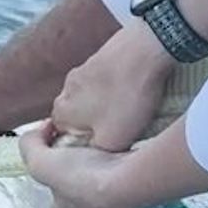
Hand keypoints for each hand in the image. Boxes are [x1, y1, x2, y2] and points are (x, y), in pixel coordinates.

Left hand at [19, 124, 139, 207]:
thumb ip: (29, 149)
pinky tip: (117, 152)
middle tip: (81, 145)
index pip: (56, 192)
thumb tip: (34, 136)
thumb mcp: (41, 162)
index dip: (54, 168)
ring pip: (102, 181)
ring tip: (99, 145)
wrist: (130, 179)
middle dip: (78, 165)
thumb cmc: (83, 177)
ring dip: (99, 162)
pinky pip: (121, 176)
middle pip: (79, 187)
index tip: (61, 148)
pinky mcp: (137, 196)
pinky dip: (117, 163)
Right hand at [51, 21, 173, 151]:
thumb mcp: (112, 141)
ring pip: (93, 98)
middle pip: (79, 116)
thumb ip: (95, 153)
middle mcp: (66, 90)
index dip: (84, 146)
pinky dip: (119, 88)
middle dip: (96, 125)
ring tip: (132, 111)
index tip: (104, 148)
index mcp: (62, 113)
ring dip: (109, 107)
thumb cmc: (126, 99)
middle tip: (120, 131)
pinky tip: (137, 92)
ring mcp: (83, 70)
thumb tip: (93, 156)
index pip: (62, 137)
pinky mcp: (102, 56)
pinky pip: (107, 80)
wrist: (145, 51)